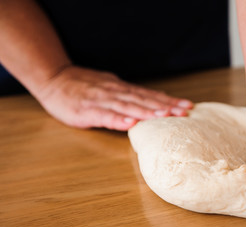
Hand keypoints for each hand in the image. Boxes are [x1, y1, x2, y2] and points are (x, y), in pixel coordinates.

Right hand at [36, 65, 192, 130]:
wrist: (54, 79)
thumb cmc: (84, 86)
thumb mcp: (110, 87)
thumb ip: (129, 95)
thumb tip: (152, 99)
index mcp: (122, 89)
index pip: (149, 95)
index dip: (169, 100)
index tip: (187, 106)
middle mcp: (115, 93)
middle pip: (144, 100)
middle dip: (165, 106)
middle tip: (184, 112)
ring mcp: (101, 101)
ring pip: (128, 106)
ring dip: (147, 111)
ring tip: (165, 115)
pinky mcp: (87, 110)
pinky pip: (104, 116)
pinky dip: (118, 119)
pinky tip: (131, 123)